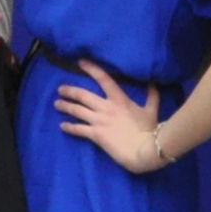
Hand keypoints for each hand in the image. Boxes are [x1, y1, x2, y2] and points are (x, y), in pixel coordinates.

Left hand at [53, 58, 168, 173]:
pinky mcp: (96, 135)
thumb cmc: (149, 130)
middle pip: (82, 95)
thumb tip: (153, 82)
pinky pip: (78, 129)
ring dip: (65, 106)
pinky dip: (69, 127)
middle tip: (60, 89)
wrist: (144, 149)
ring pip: (77, 110)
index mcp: (119, 99)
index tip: (80, 62)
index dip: (91, 68)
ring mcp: (99, 121)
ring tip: (57, 104)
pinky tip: (62, 126)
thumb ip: (152, 95)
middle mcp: (106, 107)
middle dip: (69, 91)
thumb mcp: (152, 110)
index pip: (103, 78)